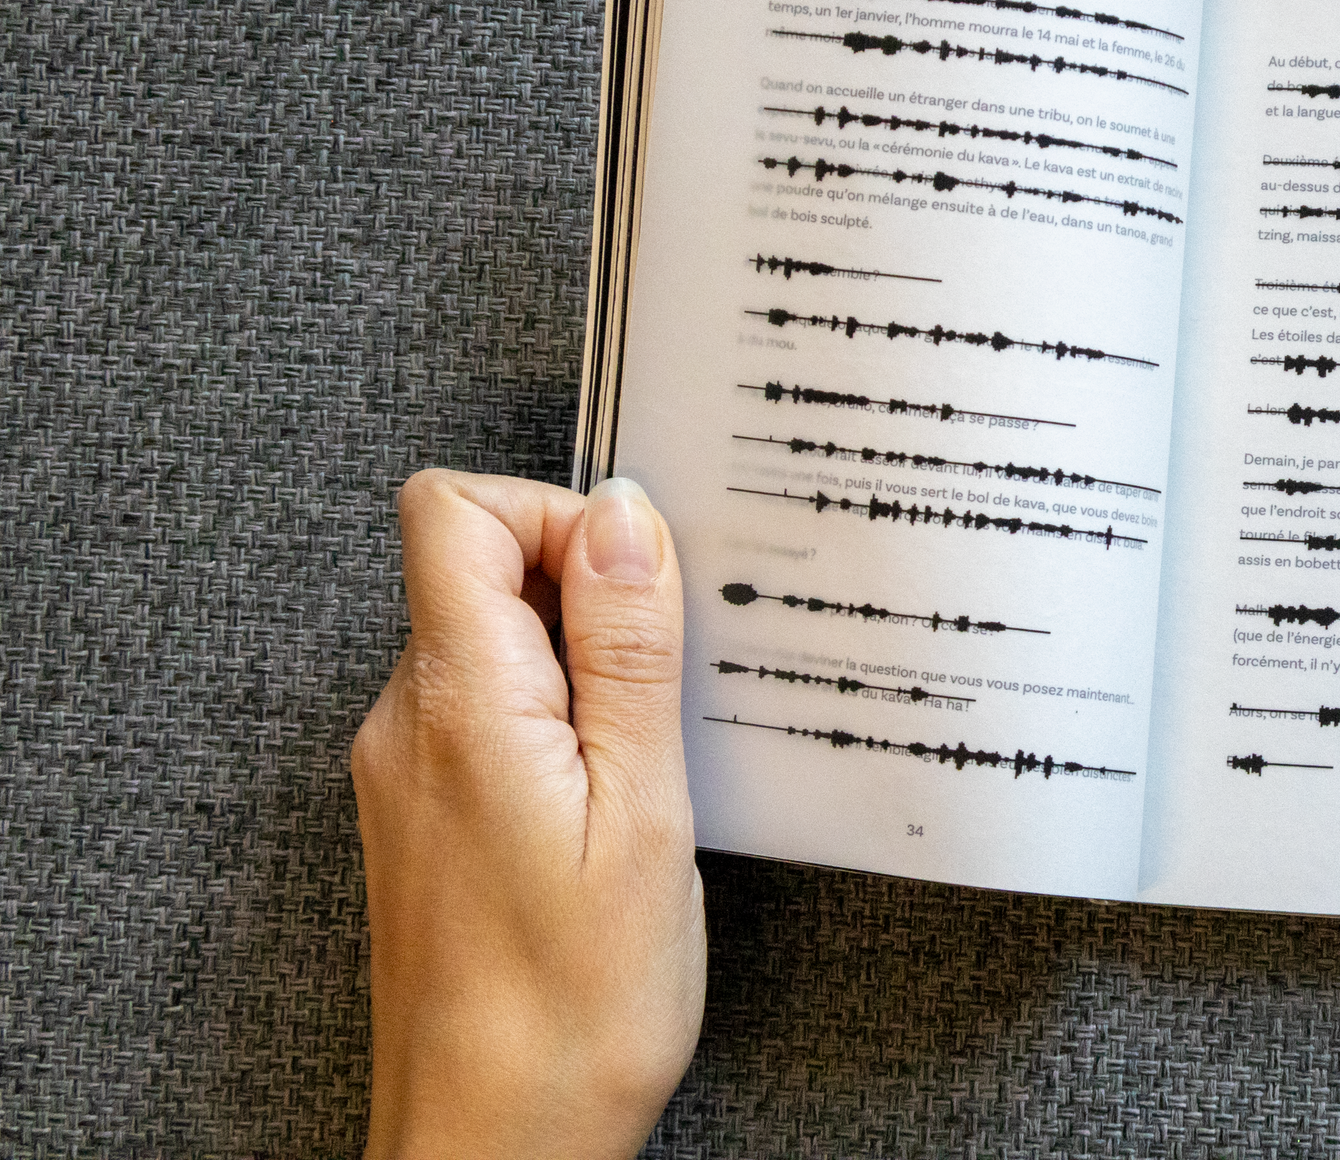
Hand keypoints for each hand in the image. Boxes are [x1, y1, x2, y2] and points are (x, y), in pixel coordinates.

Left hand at [353, 470, 704, 1159]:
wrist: (496, 1146)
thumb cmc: (575, 1008)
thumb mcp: (643, 811)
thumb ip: (629, 651)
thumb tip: (622, 515)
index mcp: (457, 703)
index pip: (452, 508)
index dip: (554, 512)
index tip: (638, 582)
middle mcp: (406, 723)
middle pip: (477, 567)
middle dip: (589, 596)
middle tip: (668, 694)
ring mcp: (406, 771)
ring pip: (492, 643)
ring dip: (584, 669)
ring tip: (650, 766)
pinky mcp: (424, 817)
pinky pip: (490, 714)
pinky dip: (562, 726)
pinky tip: (618, 807)